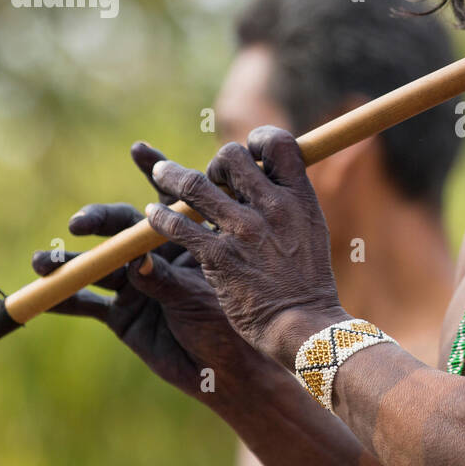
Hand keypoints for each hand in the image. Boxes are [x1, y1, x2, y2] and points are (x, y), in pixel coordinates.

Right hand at [33, 143, 264, 400]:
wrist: (228, 374)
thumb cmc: (228, 328)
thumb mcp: (198, 298)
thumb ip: (165, 279)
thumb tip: (134, 260)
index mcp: (187, 240)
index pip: (169, 199)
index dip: (154, 172)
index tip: (140, 149)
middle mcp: (158, 256)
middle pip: (122, 227)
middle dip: (99, 221)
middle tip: (80, 225)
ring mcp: (137, 284)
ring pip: (98, 264)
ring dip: (69, 262)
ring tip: (44, 263)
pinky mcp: (122, 315)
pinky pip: (86, 304)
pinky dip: (63, 300)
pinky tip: (41, 295)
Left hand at [142, 126, 348, 365]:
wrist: (305, 324)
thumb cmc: (309, 283)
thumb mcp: (312, 231)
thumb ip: (290, 204)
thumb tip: (269, 182)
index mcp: (300, 198)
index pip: (279, 144)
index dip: (258, 140)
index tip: (249, 153)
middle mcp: (273, 207)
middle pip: (232, 157)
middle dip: (216, 163)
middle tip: (211, 179)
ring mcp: (244, 231)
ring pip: (196, 186)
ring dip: (171, 176)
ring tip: (158, 172)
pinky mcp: (219, 258)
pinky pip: (179, 227)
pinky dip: (160, 218)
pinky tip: (152, 216)